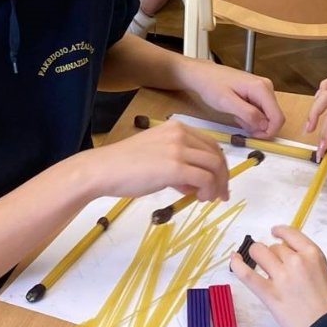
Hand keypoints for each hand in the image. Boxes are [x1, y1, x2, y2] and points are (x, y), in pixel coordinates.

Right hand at [83, 118, 230, 201]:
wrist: (104, 169)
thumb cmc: (124, 165)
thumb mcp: (156, 155)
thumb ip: (177, 163)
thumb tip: (194, 182)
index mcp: (176, 127)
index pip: (209, 144)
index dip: (218, 164)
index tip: (218, 181)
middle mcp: (180, 133)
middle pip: (216, 154)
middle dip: (222, 176)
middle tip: (220, 194)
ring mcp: (178, 149)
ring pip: (214, 166)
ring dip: (217, 185)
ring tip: (209, 198)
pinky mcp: (175, 167)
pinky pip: (205, 179)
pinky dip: (209, 190)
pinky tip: (200, 198)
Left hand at [176, 59, 283, 138]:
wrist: (203, 74)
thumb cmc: (211, 85)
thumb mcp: (227, 102)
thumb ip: (248, 114)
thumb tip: (264, 125)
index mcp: (261, 88)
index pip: (278, 117)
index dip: (268, 132)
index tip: (254, 137)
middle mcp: (266, 87)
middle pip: (274, 117)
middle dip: (258, 127)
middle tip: (239, 124)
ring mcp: (263, 90)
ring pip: (267, 116)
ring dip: (253, 123)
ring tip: (236, 116)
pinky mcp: (258, 93)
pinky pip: (260, 112)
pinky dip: (250, 117)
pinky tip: (237, 112)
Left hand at [230, 225, 326, 326]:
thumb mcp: (324, 275)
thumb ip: (307, 264)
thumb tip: (287, 260)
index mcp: (313, 254)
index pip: (291, 234)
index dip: (280, 232)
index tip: (274, 232)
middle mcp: (296, 260)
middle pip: (275, 246)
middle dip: (272, 253)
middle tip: (274, 265)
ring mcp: (281, 276)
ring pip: (259, 252)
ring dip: (257, 256)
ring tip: (257, 262)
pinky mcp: (268, 293)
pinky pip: (247, 273)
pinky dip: (237, 264)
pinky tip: (234, 258)